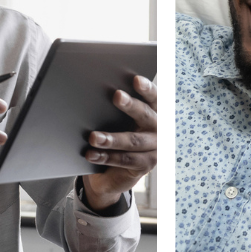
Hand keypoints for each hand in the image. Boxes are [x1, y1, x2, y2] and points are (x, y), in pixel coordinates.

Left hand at [82, 75, 157, 209]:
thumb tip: (93, 92)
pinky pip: (125, 160)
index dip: (146, 88)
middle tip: (117, 95)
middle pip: (145, 115)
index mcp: (154, 111)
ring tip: (93, 137)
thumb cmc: (115, 135)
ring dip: (112, 138)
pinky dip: (106, 157)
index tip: (136, 79)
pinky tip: (91, 154)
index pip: (153, 97)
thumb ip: (115, 109)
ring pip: (133, 141)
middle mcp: (159, 128)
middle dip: (130, 106)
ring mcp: (155, 148)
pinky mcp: (146, 165)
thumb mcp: (117, 121)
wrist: (114, 171)